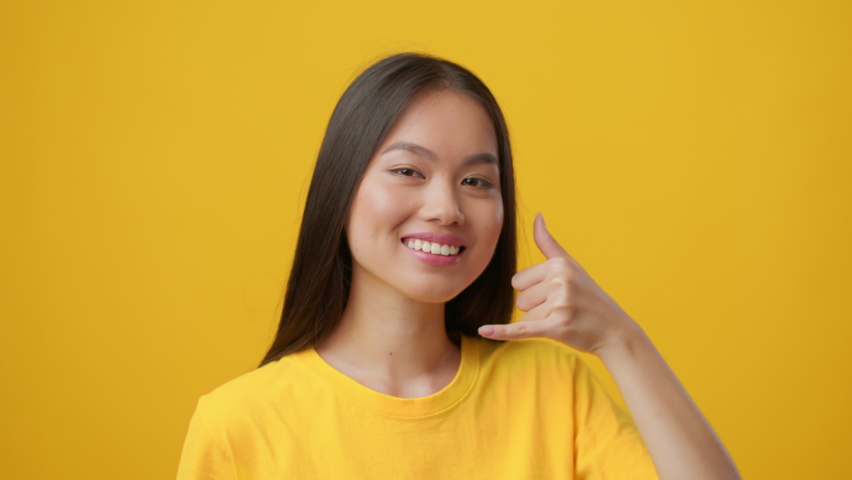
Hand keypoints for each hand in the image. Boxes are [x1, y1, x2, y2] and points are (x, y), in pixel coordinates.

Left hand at [478, 213, 638, 354]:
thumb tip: (537, 216)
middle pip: (520, 298)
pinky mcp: (557, 327)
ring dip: (540, 322)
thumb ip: (548, 243)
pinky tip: (484, 331)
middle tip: (562, 309)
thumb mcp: (571, 266)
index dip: (533, 292)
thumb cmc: (589, 297)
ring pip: (525, 315)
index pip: (518, 281)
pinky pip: (521, 328)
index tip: (557, 294)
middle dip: (536, 308)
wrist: (614, 331)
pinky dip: (503, 332)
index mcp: (559, 265)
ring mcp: (559, 304)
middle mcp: (559, 281)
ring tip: (565, 319)